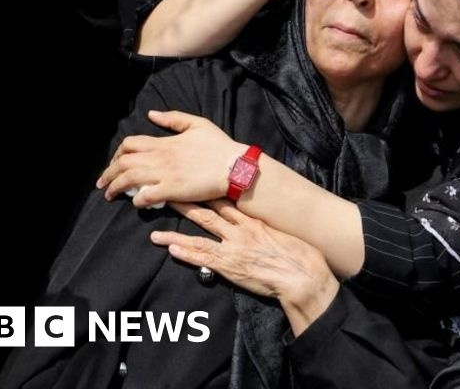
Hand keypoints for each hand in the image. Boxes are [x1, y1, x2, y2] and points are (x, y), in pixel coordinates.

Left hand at [97, 110, 246, 206]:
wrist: (234, 166)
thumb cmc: (219, 146)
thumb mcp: (197, 123)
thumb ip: (173, 118)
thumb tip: (152, 114)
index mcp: (164, 142)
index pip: (129, 144)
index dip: (116, 154)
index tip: (114, 163)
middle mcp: (160, 157)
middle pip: (123, 163)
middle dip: (108, 173)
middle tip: (103, 183)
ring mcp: (165, 174)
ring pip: (129, 180)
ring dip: (115, 188)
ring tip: (110, 195)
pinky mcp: (173, 190)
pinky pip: (146, 196)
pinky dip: (137, 200)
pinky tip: (137, 202)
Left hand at [151, 201, 339, 335]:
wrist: (303, 276)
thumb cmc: (301, 256)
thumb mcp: (284, 235)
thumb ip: (267, 230)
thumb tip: (260, 229)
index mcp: (254, 222)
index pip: (226, 202)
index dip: (207, 193)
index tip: (193, 184)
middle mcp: (241, 230)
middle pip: (208, 212)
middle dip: (186, 203)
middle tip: (167, 194)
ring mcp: (234, 248)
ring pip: (199, 235)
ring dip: (176, 232)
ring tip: (156, 230)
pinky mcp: (230, 267)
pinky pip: (202, 258)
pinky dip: (185, 253)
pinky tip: (170, 249)